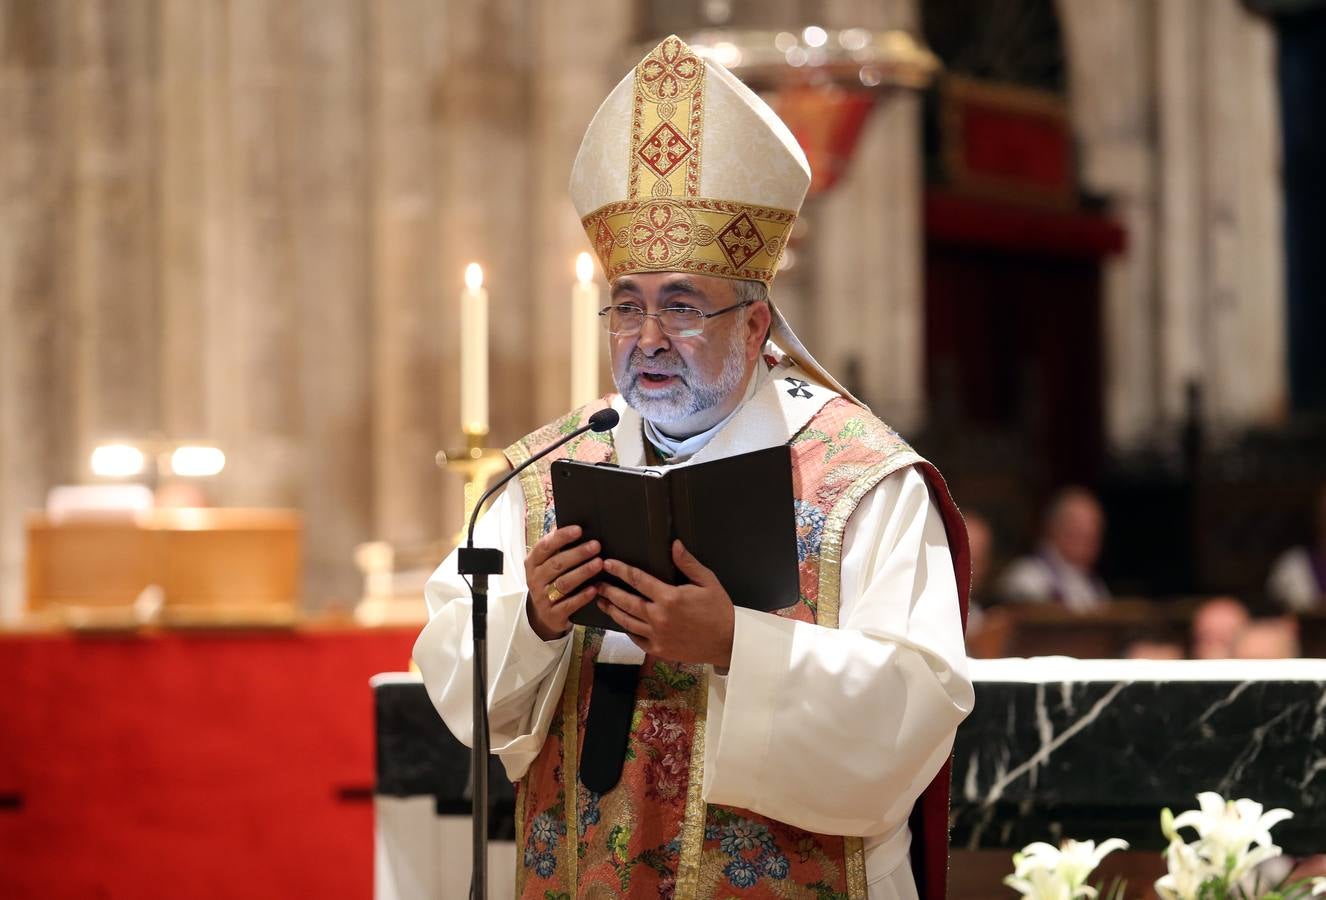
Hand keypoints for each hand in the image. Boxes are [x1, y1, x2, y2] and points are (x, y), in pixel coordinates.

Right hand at [524, 525, 601, 640]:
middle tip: (596, 546)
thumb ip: (557, 548)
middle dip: (578, 553)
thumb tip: (576, 527)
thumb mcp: (547, 565)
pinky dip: (582, 596)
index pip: (545, 546)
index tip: (579, 529)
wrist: (544, 615)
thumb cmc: (550, 582)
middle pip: (556, 564)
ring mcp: (543, 598)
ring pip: (564, 583)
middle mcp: (535, 579)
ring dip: (583, 572)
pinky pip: (569, 604)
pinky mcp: (553, 614)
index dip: (561, 537)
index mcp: (533, 563)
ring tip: (599, 564)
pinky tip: (594, 588)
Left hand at [597, 540, 734, 667]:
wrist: (727, 642)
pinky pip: (636, 639)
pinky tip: (621, 622)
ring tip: (602, 601)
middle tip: (597, 583)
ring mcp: (657, 636)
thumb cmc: (719, 609)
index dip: (620, 570)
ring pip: (627, 621)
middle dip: (610, 591)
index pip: (638, 580)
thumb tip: (674, 544)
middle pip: (626, 602)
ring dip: (612, 610)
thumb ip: (688, 563)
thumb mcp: (707, 581)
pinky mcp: (659, 650)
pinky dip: (627, 630)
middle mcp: (659, 617)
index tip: (608, 563)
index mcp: (669, 598)